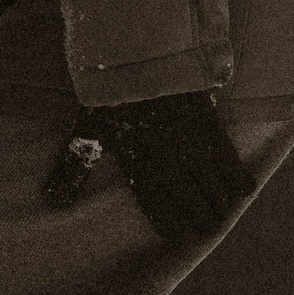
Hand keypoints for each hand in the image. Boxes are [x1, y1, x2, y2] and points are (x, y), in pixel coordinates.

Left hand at [44, 92, 256, 243]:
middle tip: (208, 229)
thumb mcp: (86, 132)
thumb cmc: (109, 96)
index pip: (156, 205)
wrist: (138, 58)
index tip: (180, 237)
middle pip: (189, 200)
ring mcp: (190, 146)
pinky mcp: (211, 128)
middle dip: (200, 217)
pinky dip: (238, 178)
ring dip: (219, 203)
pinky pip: (230, 162)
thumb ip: (73, 169)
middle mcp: (166, 162)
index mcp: (136, 165)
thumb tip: (50, 201)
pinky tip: (243, 191)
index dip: (169, 223)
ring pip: (211, 186)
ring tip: (222, 213)